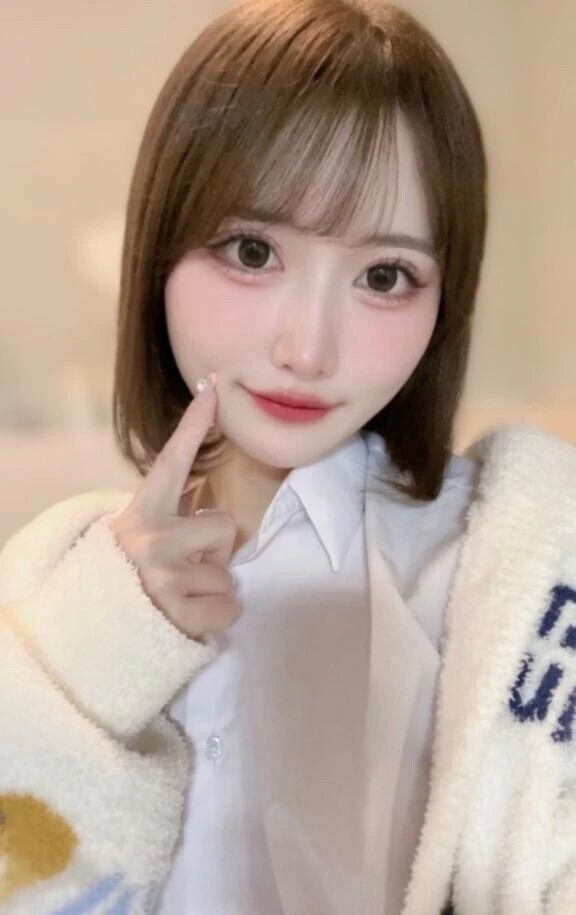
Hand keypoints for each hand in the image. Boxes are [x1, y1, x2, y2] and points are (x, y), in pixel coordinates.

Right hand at [108, 375, 238, 639]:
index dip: (194, 425)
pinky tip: (188, 618)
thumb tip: (206, 488)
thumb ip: (172, 514)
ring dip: (212, 589)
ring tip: (180, 595)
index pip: (172, 461)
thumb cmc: (129, 576)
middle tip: (184, 570)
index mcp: (142, 512)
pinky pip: (229, 608)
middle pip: (223, 528)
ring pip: (227, 574)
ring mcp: (163, 574)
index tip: (213, 389)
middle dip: (214, 553)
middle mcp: (151, 537)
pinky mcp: (177, 612)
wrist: (96, 628)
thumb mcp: (141, 535)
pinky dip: (216, 618)